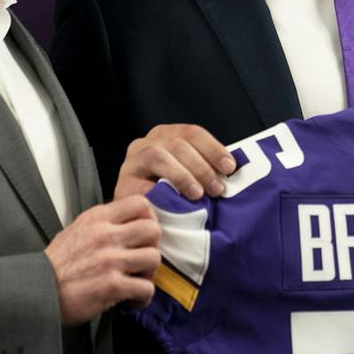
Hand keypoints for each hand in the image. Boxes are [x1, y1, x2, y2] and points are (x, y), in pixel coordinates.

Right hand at [45, 196, 161, 326]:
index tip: (143, 235)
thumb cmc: (57, 264)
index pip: (140, 203)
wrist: (37, 291)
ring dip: (149, 273)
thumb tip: (129, 224)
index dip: (149, 218)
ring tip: (136, 280)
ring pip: (154, 258)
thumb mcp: (76, 230)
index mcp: (97, 218)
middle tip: (141, 259)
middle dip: (152, 246)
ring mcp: (110, 260)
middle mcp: (106, 235)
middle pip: (153, 230)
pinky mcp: (113, 286)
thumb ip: (103, 224)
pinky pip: (146, 289)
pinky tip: (131, 300)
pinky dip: (142, 297)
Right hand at [114, 123, 235, 200]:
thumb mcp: (187, 175)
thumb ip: (204, 168)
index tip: (229, 167)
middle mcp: (145, 144)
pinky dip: (160, 195)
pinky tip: (175, 206)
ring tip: (197, 195)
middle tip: (217, 189)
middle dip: (201, 166)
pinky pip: (141, 186)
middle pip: (176, 144)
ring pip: (157, 155)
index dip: (213, 148)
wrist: (136, 220)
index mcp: (164, 136)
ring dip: (182, 175)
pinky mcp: (123, 186)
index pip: (191, 132)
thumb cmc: (169, 198)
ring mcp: (131, 164)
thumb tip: (231, 171)